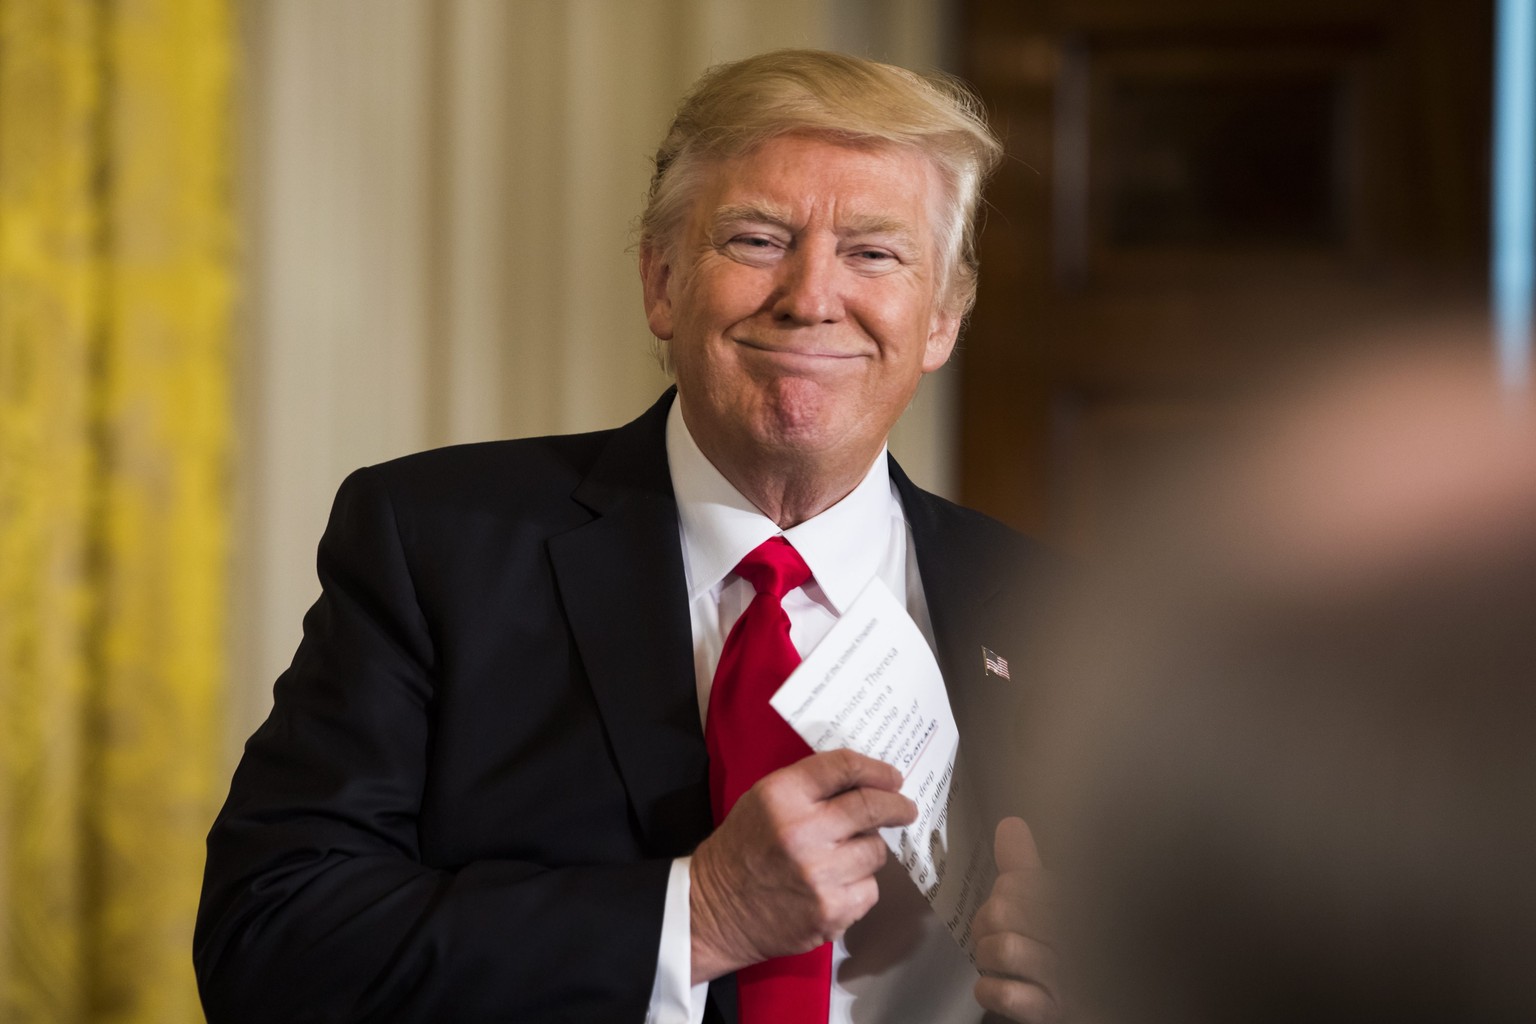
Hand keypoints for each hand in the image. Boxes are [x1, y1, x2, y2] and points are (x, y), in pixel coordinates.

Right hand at [688, 749, 917, 983]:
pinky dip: (859, 885)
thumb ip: (810, 788)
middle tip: (905, 808)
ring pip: (875, 851)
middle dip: (896, 805)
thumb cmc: (743, 849)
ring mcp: (819, 875)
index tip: (892, 776)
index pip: (844, 767)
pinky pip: (869, 889)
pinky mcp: (831, 911)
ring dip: (867, 850)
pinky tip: (834, 885)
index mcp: (782, 796)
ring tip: (842, 856)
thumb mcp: (764, 801)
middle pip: (871, 806)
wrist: (715, 910)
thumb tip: (867, 782)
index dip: (876, 769)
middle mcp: (802, 832)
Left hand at [973, 817, 1061, 1022]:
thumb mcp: (1049, 905)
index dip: (1003, 891)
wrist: (1093, 1003)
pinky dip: (989, 990)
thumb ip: (1026, 868)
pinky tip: (997, 986)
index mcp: (1073, 903)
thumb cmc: (1063, 950)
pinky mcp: (1050, 1012)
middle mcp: (1073, 938)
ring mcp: (1064, 980)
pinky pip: (1004, 994)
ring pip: (1002, 949)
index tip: (1012, 902)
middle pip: (1000, 912)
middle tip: (998, 934)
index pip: (1017, 880)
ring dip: (986, 957)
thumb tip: (1010, 824)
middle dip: (986, 924)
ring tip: (998, 960)